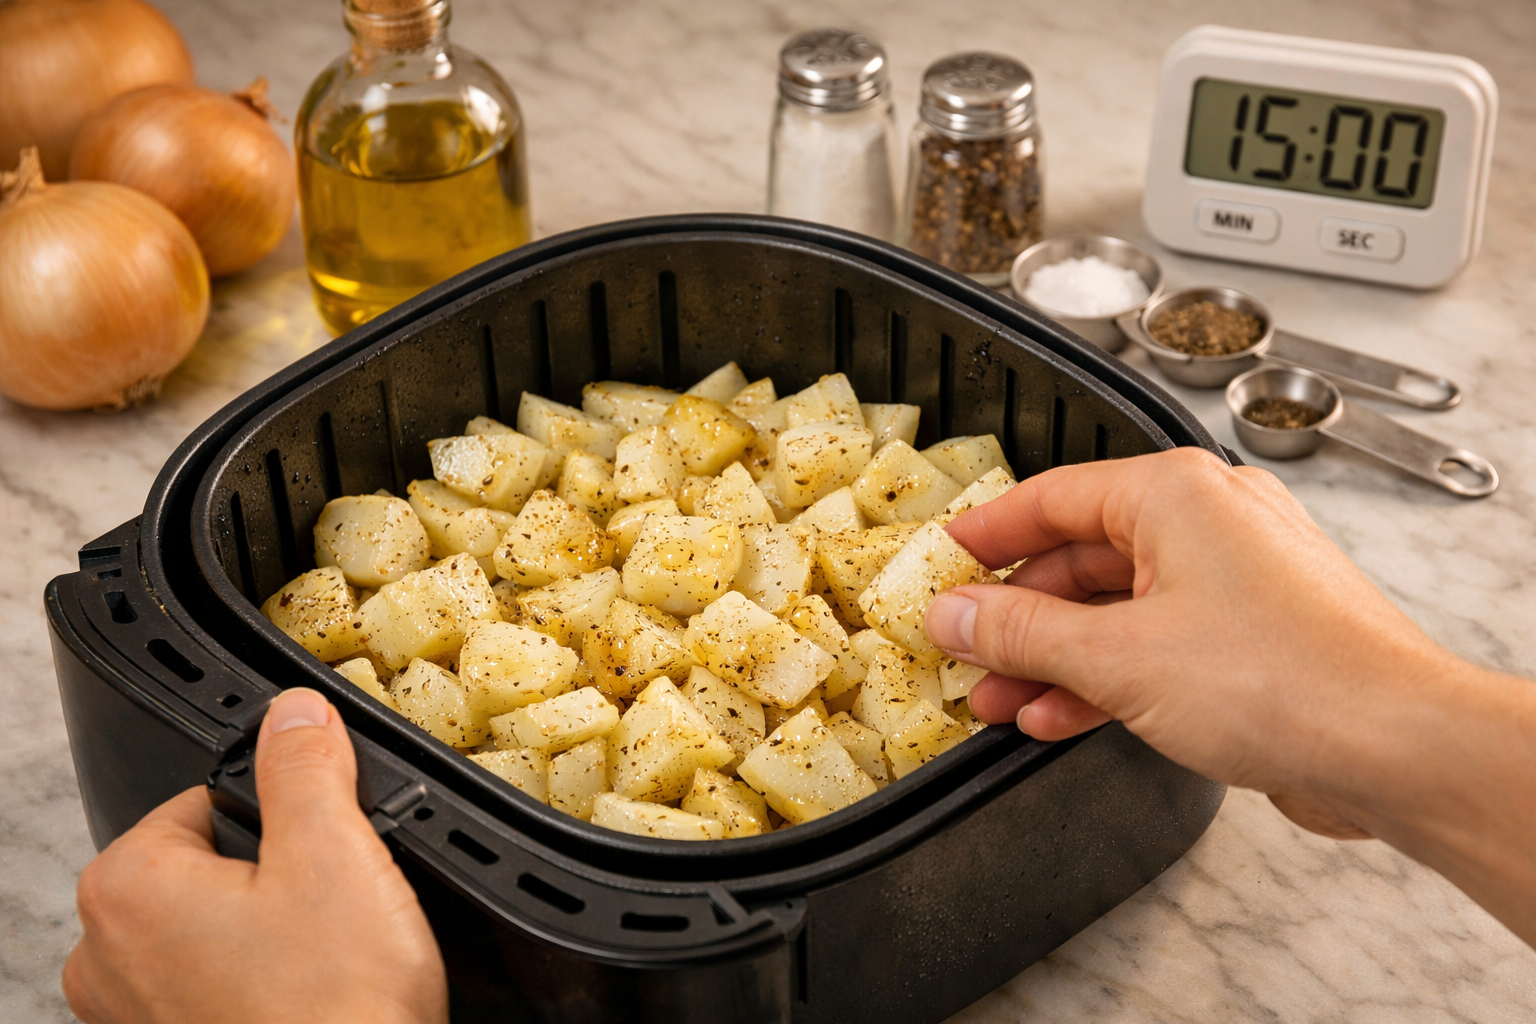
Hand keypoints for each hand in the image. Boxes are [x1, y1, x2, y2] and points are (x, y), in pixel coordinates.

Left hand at [63, 688, 446, 1023]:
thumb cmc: (333, 1013)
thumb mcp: (337, 853)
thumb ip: (306, 765)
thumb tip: (294, 712)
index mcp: (128, 886)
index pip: (208, 798)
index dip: (284, 816)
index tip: (324, 851)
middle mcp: (107, 954)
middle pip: (210, 864)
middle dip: (276, 877)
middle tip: (335, 912)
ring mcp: (132, 1016)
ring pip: (216, 930)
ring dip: (272, 934)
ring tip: (328, 962)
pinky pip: (216, 989)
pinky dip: (262, 987)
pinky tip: (311, 1000)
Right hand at [924, 449, 1535, 943]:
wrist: (1396, 747)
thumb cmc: (1287, 677)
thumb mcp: (1116, 655)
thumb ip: (1021, 632)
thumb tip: (955, 614)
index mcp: (1176, 494)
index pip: (1050, 496)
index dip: (985, 536)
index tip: (939, 565)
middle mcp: (1209, 524)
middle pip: (1079, 556)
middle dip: (1015, 615)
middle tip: (962, 649)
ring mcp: (1235, 582)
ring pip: (1115, 608)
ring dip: (1052, 657)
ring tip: (998, 699)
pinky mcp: (1252, 638)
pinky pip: (1154, 645)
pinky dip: (1103, 678)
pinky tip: (1060, 717)